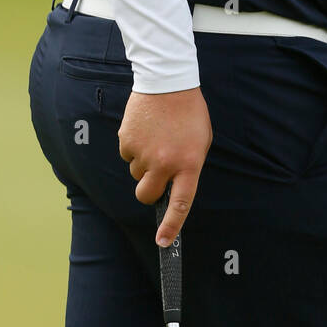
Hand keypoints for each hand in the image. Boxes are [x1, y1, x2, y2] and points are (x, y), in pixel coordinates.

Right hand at [118, 87, 212, 244]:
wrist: (168, 83)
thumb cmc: (189, 113)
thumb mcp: (200, 141)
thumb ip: (187, 166)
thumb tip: (172, 186)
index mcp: (188, 163)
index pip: (181, 203)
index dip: (171, 226)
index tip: (163, 243)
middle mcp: (164, 162)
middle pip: (147, 194)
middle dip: (149, 191)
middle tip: (155, 174)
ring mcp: (143, 153)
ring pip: (136, 173)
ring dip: (143, 163)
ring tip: (156, 137)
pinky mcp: (126, 142)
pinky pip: (127, 155)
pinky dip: (134, 147)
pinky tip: (146, 129)